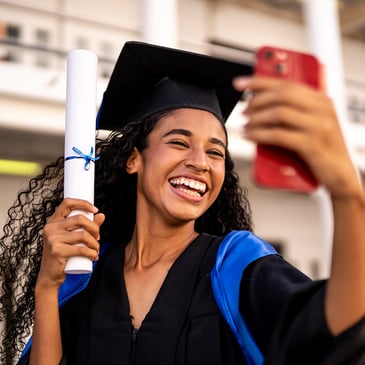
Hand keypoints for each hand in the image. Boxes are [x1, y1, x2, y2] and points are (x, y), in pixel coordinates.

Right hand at [37, 198, 104, 288]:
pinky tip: (94, 256)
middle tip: (98, 237)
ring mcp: (53, 239)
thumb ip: (87, 225)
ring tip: (96, 249)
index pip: (67, 203)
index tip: (95, 210)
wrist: (50, 275)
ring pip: (83, 235)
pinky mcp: (57, 251)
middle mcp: (51, 227)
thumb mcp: (72, 237)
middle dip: (94, 228)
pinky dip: (92, 253)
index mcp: (53, 221)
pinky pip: (81, 249)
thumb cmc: (62, 254)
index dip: (83, 203)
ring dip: (95, 243)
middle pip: (80, 219)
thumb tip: (101, 215)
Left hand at [233, 76, 359, 197]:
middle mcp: (322, 109)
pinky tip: (251, 136)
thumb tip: (262, 104)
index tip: (241, 83)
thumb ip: (294, 113)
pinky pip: (279, 135)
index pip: (287, 83)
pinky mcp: (312, 145)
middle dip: (256, 102)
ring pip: (278, 113)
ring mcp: (318, 126)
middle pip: (281, 95)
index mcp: (321, 101)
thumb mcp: (312, 126)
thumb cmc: (323, 151)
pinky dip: (260, 135)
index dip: (260, 81)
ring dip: (256, 119)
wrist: (341, 176)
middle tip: (244, 112)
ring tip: (246, 126)